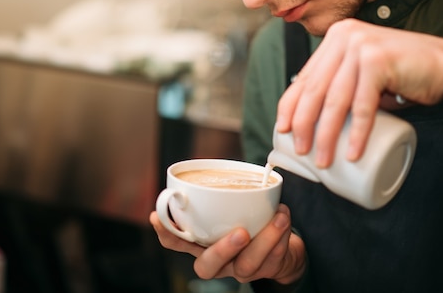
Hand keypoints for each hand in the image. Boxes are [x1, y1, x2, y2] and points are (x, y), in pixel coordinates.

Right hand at [150, 204, 305, 284]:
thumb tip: (205, 171)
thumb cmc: (250, 220)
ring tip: (279, 215)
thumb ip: (217, 197)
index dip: (166, 232)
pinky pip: (273, 259)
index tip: (158, 215)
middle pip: (207, 267)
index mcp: (203, 243)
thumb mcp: (231, 207)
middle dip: (222, 250)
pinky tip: (283, 216)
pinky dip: (281, 236)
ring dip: (266, 239)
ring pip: (248, 263)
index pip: (176, 242)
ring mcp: (241, 269)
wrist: (284, 248)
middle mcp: (218, 261)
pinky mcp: (266, 270)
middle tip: (241, 232)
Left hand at [276, 18, 442, 167]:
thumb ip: (341, 84)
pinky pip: (362, 105)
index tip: (283, 130)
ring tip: (323, 159)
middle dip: (304, 125)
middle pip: (315, 89)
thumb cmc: (404, 74)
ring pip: (335, 100)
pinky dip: (356, 132)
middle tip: (302, 151)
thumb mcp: (363, 74)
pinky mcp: (378, 60)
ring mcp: (360, 45)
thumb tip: (310, 117)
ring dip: (326, 135)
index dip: (290, 106)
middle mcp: (344, 36)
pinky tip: (352, 152)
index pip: (305, 76)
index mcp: (335, 38)